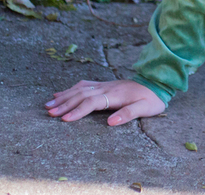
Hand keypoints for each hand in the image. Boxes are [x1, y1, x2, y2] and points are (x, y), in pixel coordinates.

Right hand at [45, 79, 164, 126]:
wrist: (155, 83)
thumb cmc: (151, 99)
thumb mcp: (144, 108)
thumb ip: (128, 114)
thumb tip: (110, 122)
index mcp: (115, 95)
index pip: (92, 102)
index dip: (78, 111)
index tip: (65, 119)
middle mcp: (106, 88)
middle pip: (81, 95)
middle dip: (64, 104)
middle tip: (49, 113)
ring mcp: (104, 85)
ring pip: (79, 89)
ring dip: (63, 96)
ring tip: (48, 105)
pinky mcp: (103, 85)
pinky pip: (83, 85)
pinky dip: (69, 90)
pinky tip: (60, 93)